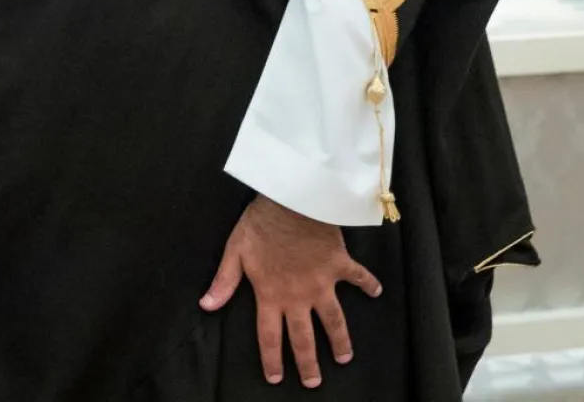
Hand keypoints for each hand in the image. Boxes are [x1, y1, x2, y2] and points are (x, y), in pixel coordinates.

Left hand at [200, 196, 380, 387]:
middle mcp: (299, 296)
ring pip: (334, 321)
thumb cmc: (261, 223)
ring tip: (344, 357)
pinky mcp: (339, 265)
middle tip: (314, 382)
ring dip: (340, 341)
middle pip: (304, 338)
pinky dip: (369, 284)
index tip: (276, 378)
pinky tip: (377, 293)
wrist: (293, 201)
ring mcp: (322, 283)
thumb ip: (224, 281)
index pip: (269, 336)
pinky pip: (358, 278)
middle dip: (308, 363)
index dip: (272, 359)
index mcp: (271, 295)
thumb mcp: (235, 251)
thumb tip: (206, 306)